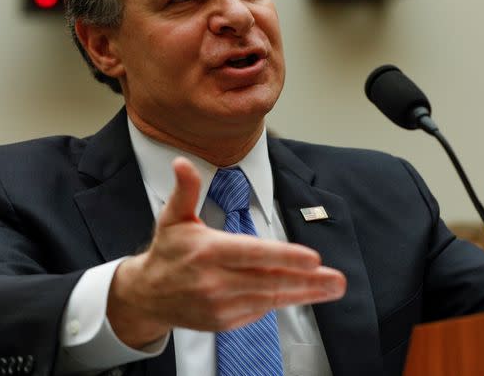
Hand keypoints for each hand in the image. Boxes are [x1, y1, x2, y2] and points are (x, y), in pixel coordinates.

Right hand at [106, 156, 345, 347]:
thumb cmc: (167, 252)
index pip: (252, 253)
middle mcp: (214, 281)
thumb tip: (183, 162)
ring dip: (304, 294)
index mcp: (207, 251)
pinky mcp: (224, 321)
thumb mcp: (173, 217)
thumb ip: (185, 190)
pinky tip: (304, 294)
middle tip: (336, 278)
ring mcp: (220, 304)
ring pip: (270, 298)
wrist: (146, 295)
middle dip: (306, 280)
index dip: (284, 257)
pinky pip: (260, 311)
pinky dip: (282, 301)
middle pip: (268, 280)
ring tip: (331, 288)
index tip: (312, 259)